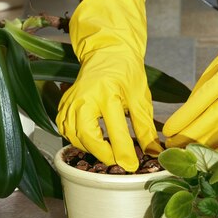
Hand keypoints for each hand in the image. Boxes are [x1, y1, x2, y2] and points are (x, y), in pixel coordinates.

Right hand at [56, 0, 162, 171]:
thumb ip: (145, 126)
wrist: (107, 51)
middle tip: (117, 162)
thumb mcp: (141, 97)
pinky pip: (65, 128)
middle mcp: (85, 97)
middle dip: (102, 154)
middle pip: (87, 135)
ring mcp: (71, 100)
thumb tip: (154, 152)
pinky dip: (76, 139)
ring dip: (89, 148)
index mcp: (107, 93)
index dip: (124, 152)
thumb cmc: (126, 72)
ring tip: (107, 152)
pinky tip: (90, 141)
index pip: (115, 130)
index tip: (132, 166)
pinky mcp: (64, 103)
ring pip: (73, 135)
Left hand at [163, 0, 217, 147]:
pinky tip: (212, 153)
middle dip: (188, 136)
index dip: (183, 118)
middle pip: (211, 120)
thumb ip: (209, 78)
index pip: (202, 101)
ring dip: (204, 145)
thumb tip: (191, 103)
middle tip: (170, 146)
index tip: (168, 129)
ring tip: (186, 152)